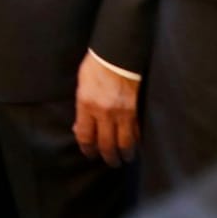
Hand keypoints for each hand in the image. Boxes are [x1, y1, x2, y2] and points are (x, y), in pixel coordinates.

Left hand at [73, 51, 139, 166]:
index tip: (89, 153)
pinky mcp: (135, 111)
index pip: (85, 136)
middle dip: (107, 157)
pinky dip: (135, 142)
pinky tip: (134, 146)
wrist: (117, 55)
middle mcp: (104, 112)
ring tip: (123, 159)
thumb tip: (80, 127)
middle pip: (105, 144)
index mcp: (87, 105)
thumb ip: (81, 108)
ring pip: (124, 142)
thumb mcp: (81, 86)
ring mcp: (122, 113)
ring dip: (124, 154)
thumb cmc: (95, 68)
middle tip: (109, 162)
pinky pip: (136, 132)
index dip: (87, 148)